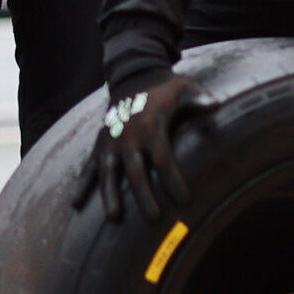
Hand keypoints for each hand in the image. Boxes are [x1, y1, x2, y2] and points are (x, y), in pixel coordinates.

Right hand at [76, 68, 201, 225]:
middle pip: (135, 172)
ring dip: (110, 195)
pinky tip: (76, 203)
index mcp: (151, 127)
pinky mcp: (100, 143)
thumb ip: (200, 99)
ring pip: (108, 173)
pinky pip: (88, 166)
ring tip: (114, 217)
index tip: (183, 200)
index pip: (163, 159)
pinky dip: (82, 184)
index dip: (173, 180)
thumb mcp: (185, 88)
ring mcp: (111, 141)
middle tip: (154, 219)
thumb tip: (217, 105)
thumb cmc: (164, 87)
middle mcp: (128, 137)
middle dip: (144, 197)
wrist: (133, 74)